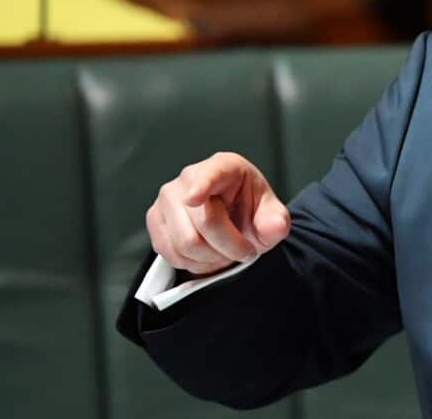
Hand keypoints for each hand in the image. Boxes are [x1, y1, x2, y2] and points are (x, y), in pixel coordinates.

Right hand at [146, 152, 289, 276]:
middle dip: (230, 247)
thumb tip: (276, 226)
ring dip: (212, 258)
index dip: (201, 186)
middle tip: (245, 251)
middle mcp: (189, 176)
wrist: (232, 223)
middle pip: (204, 223)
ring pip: (185, 243)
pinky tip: (207, 255)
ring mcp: (167, 198)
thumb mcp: (271, 215)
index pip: (210, 174)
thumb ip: (276, 221)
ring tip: (226, 253)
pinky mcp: (155, 220)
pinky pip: (170, 253)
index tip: (194, 198)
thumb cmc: (249, 212)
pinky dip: (194, 263)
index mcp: (224, 167)